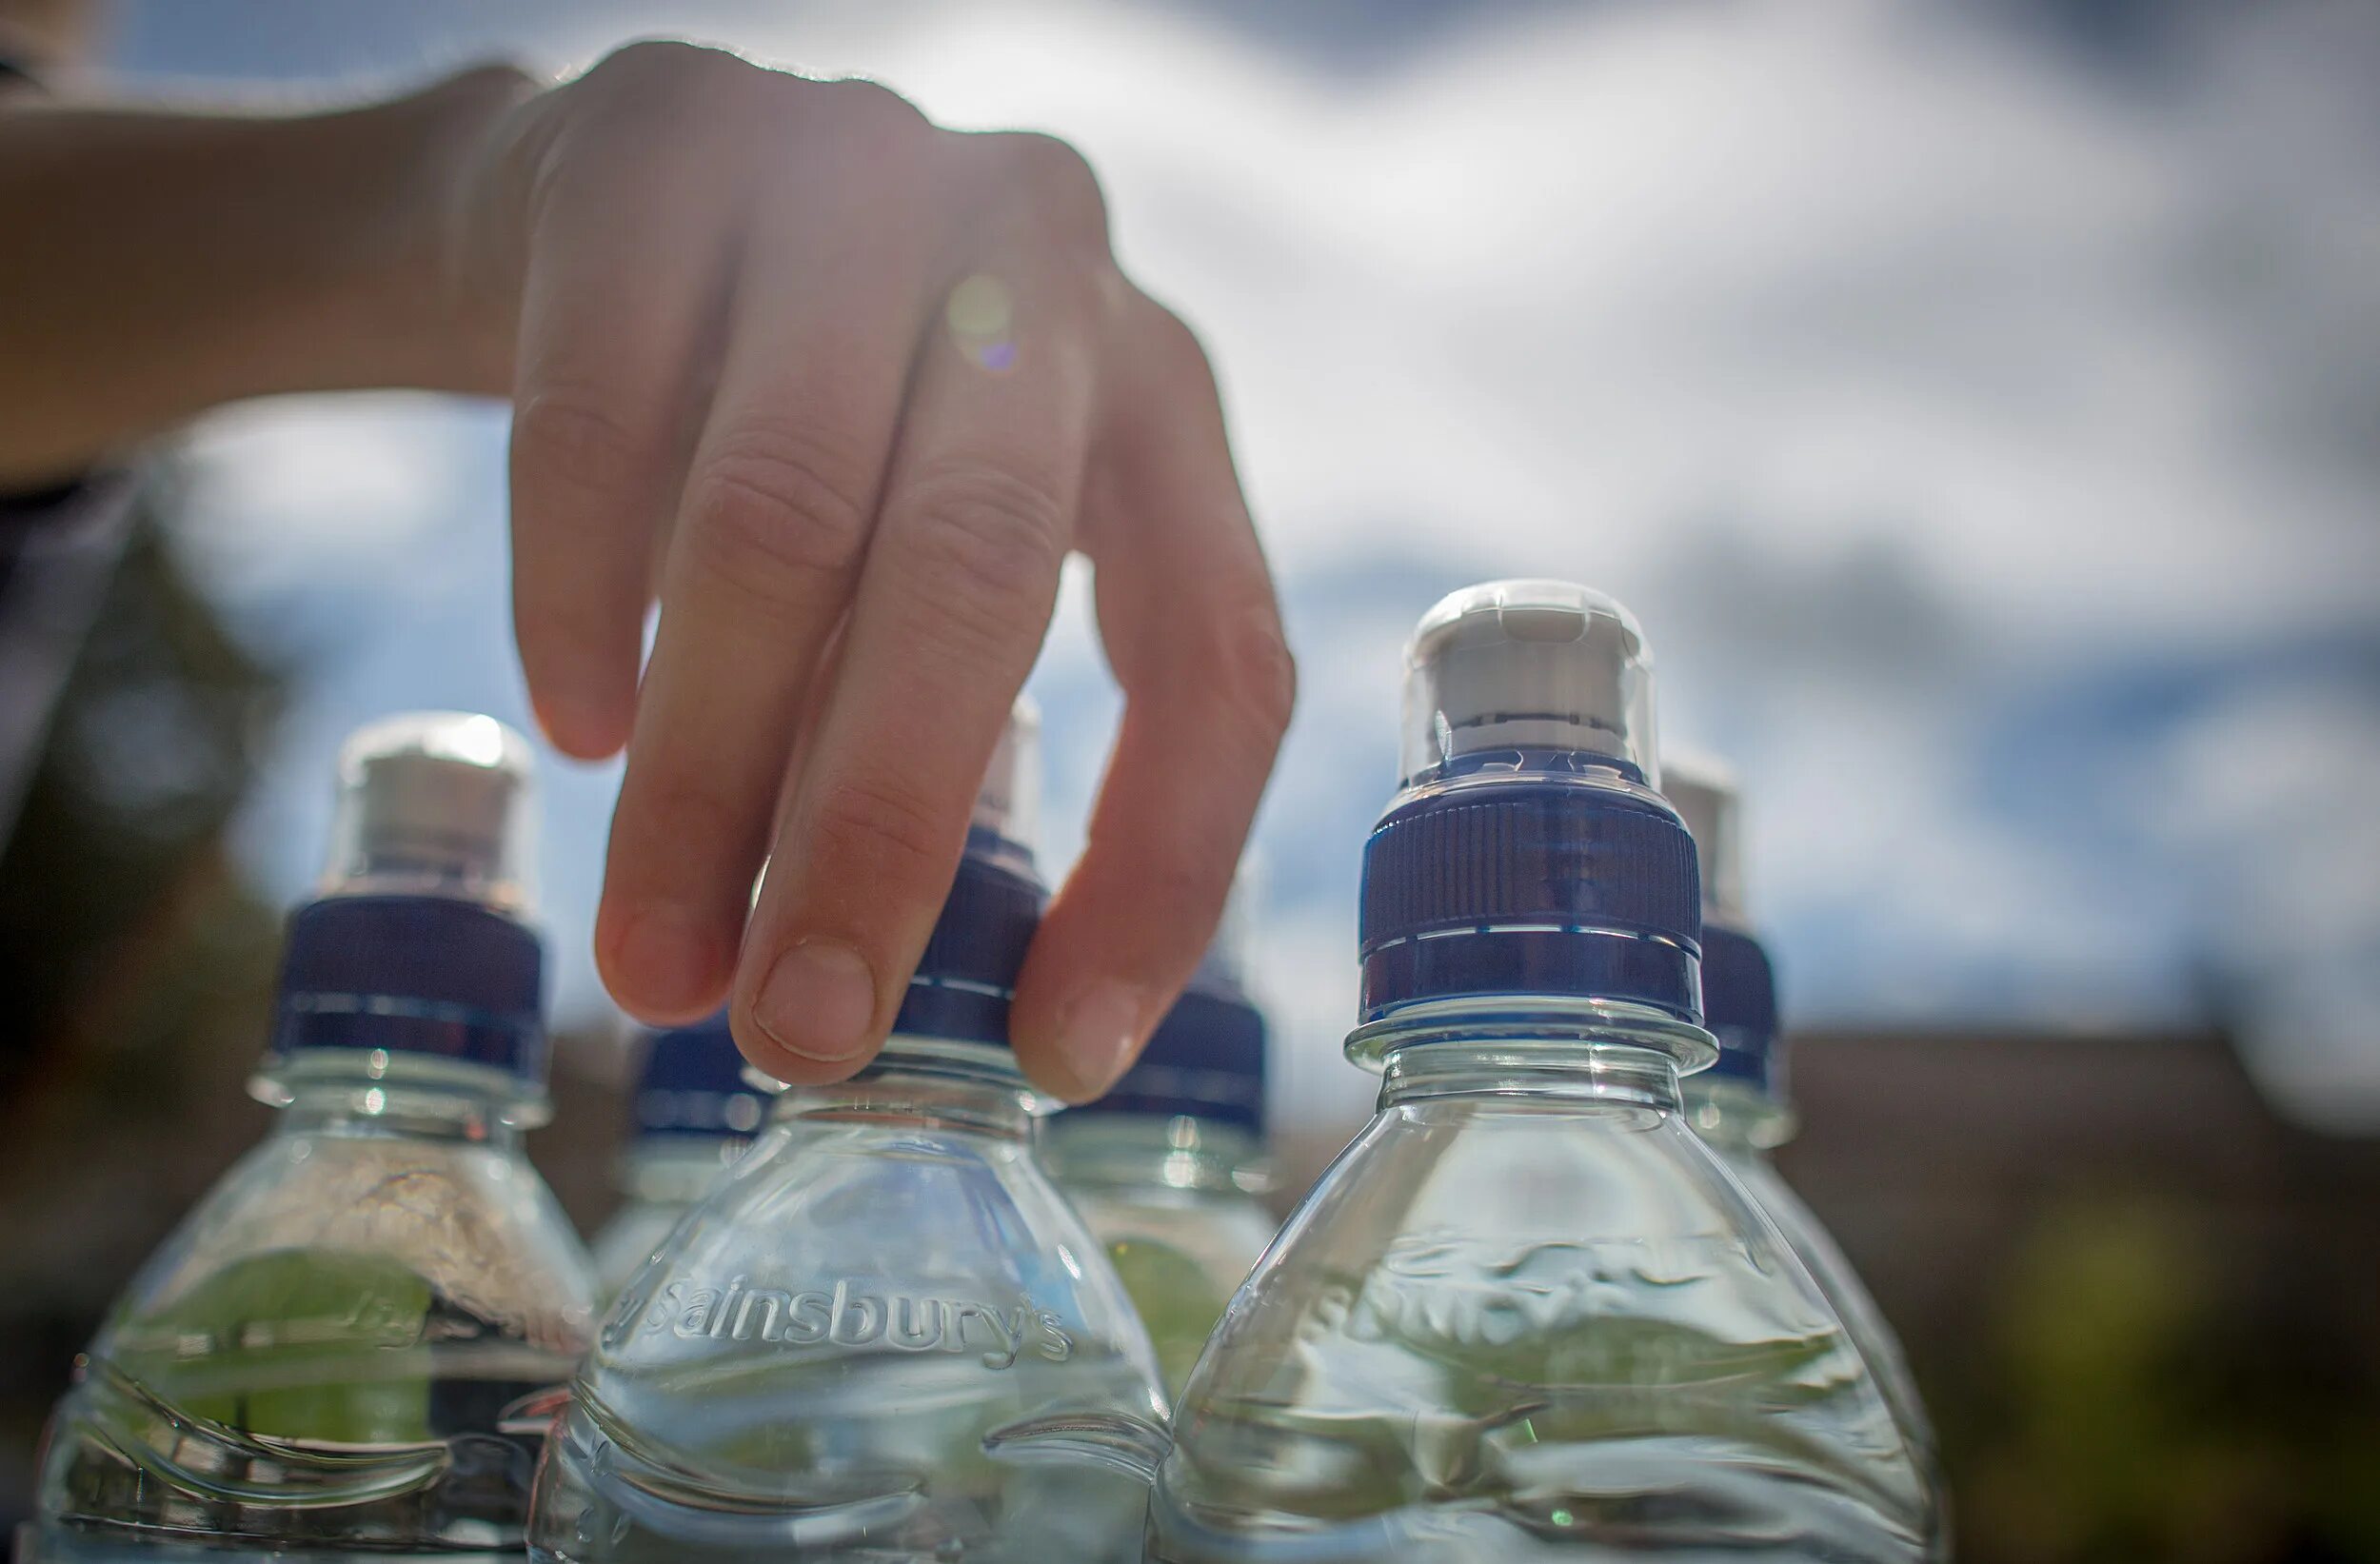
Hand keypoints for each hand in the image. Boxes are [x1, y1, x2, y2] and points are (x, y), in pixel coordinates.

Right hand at [437, 43, 1293, 1096]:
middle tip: (797, 1038)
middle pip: (978, 575)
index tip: (1052, 1057)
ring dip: (710, 772)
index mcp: (1155, 395)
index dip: (1160, 868)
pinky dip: (580, 599)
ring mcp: (855, 172)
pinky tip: (578, 731)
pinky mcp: (660, 140)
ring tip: (656, 957)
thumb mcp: (924, 565)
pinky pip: (600, 416)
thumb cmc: (805, 446)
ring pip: (781, 514)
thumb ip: (938, 730)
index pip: (1218, 650)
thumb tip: (881, 1008)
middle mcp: (1039, 262)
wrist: (606, 213)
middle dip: (882, 835)